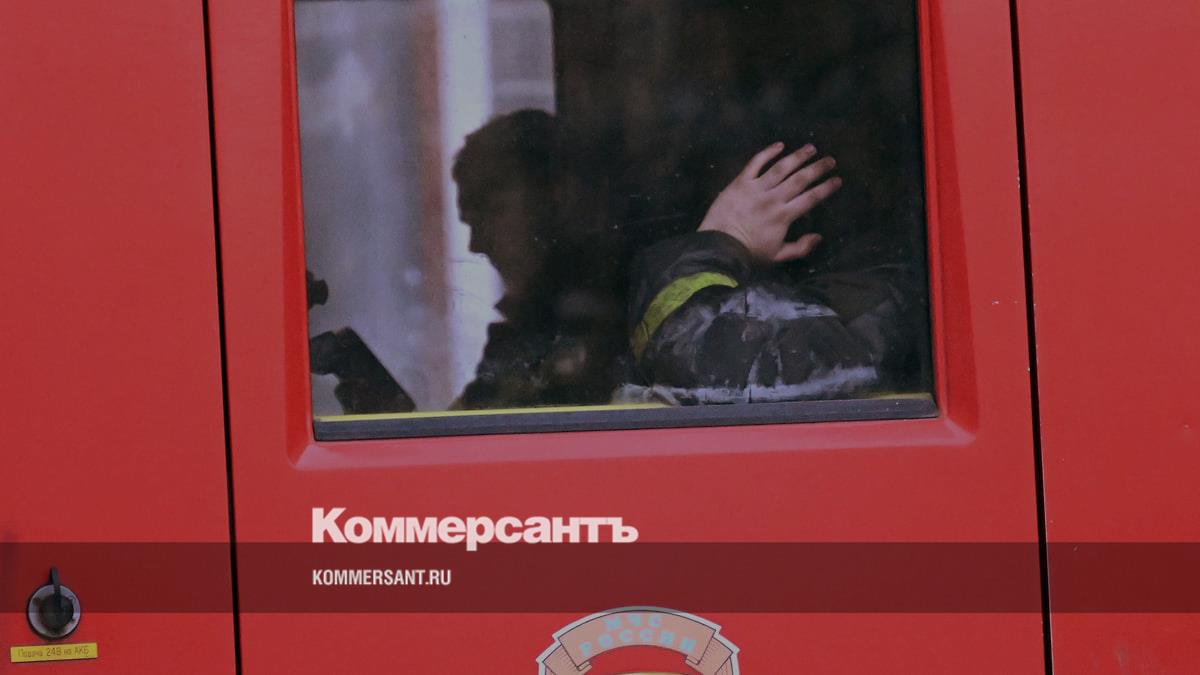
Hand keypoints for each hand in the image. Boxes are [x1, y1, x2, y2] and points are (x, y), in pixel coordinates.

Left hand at [698, 142, 841, 264]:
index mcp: (784, 216)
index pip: (811, 198)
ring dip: (798, 156)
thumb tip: (818, 237)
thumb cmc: (748, 253)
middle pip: (800, 179)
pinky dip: (767, 152)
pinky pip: (755, 163)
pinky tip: (779, 145)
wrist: (718, 246)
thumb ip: (800, 248)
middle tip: (830, 160)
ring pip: (781, 167)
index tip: (837, 179)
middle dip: (817, 168)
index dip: (826, 188)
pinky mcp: (740, 182)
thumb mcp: (777, 256)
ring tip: (811, 148)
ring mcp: (756, 188)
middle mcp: (773, 198)